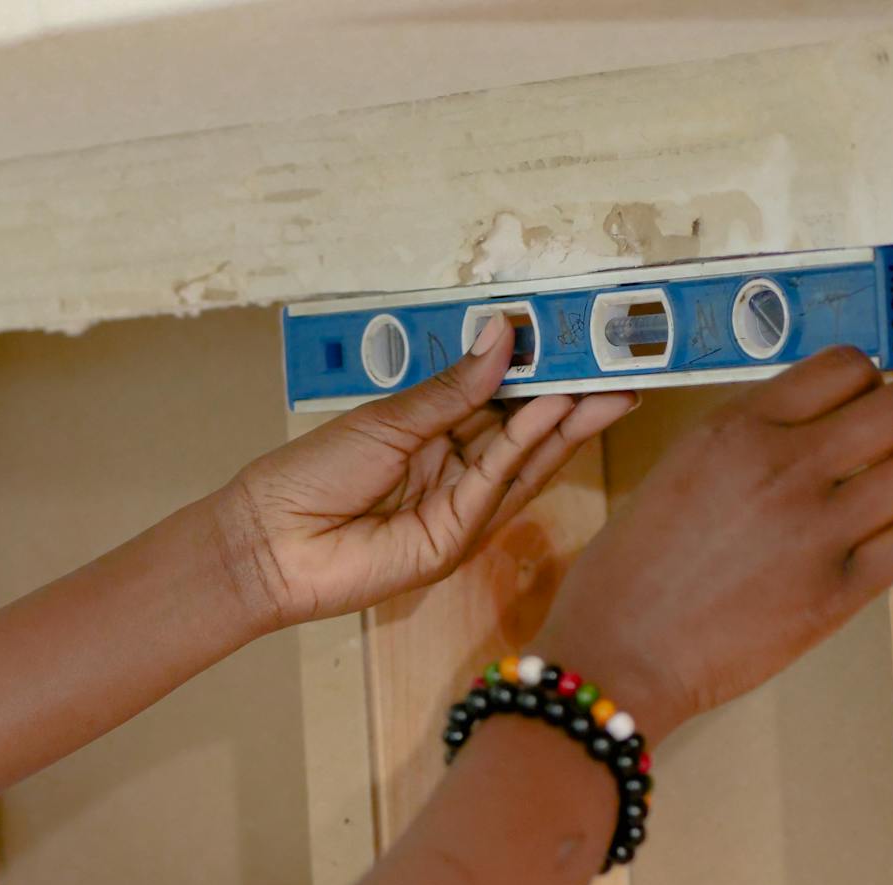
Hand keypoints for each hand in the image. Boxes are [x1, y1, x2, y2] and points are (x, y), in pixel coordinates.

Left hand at [216, 314, 636, 628]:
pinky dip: (527, 448)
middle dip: (572, 400)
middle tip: (624, 365)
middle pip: (522, 433)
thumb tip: (502, 335)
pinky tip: (556, 410)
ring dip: (566, 424)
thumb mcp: (385, 420)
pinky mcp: (453, 541)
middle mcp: (450, 471)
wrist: (268, 542)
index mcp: (430, 434)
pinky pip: (496, 487)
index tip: (580, 341)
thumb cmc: (310, 476)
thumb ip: (450, 389)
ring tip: (611, 385)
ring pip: (522, 462)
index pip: (497, 400)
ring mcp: (456, 510)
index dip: (538, 373)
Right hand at [539, 347, 892, 740]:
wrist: (614, 655)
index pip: (847, 366)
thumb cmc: (627, 575)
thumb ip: (746, 442)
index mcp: (734, 430)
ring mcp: (815, 529)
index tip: (849, 413)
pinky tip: (863, 554)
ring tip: (875, 505)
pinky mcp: (836, 591)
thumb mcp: (675, 473)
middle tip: (877, 454)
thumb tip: (813, 428)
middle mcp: (782, 467)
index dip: (859, 388)